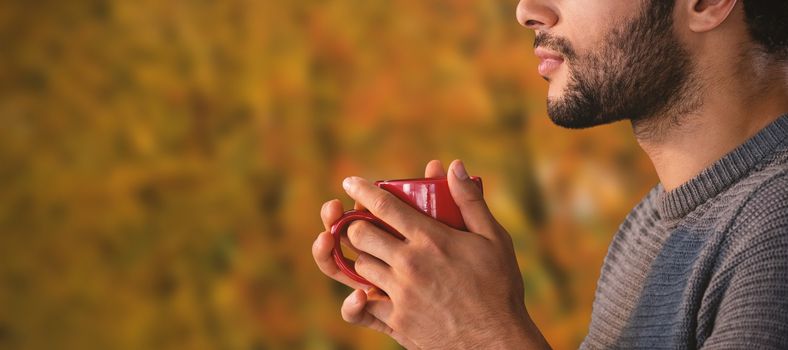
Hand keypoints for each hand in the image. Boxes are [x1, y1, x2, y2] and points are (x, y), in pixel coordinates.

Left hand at [312, 160, 549, 348]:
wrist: (496, 341)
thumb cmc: (500, 288)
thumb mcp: (494, 239)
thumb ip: (471, 201)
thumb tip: (455, 166)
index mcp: (431, 239)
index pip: (384, 206)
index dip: (363, 190)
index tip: (350, 181)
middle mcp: (409, 264)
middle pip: (360, 234)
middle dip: (356, 224)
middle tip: (363, 223)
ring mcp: (399, 294)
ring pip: (359, 266)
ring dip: (363, 257)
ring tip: (376, 255)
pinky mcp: (396, 320)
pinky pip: (361, 306)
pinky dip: (359, 298)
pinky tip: (366, 292)